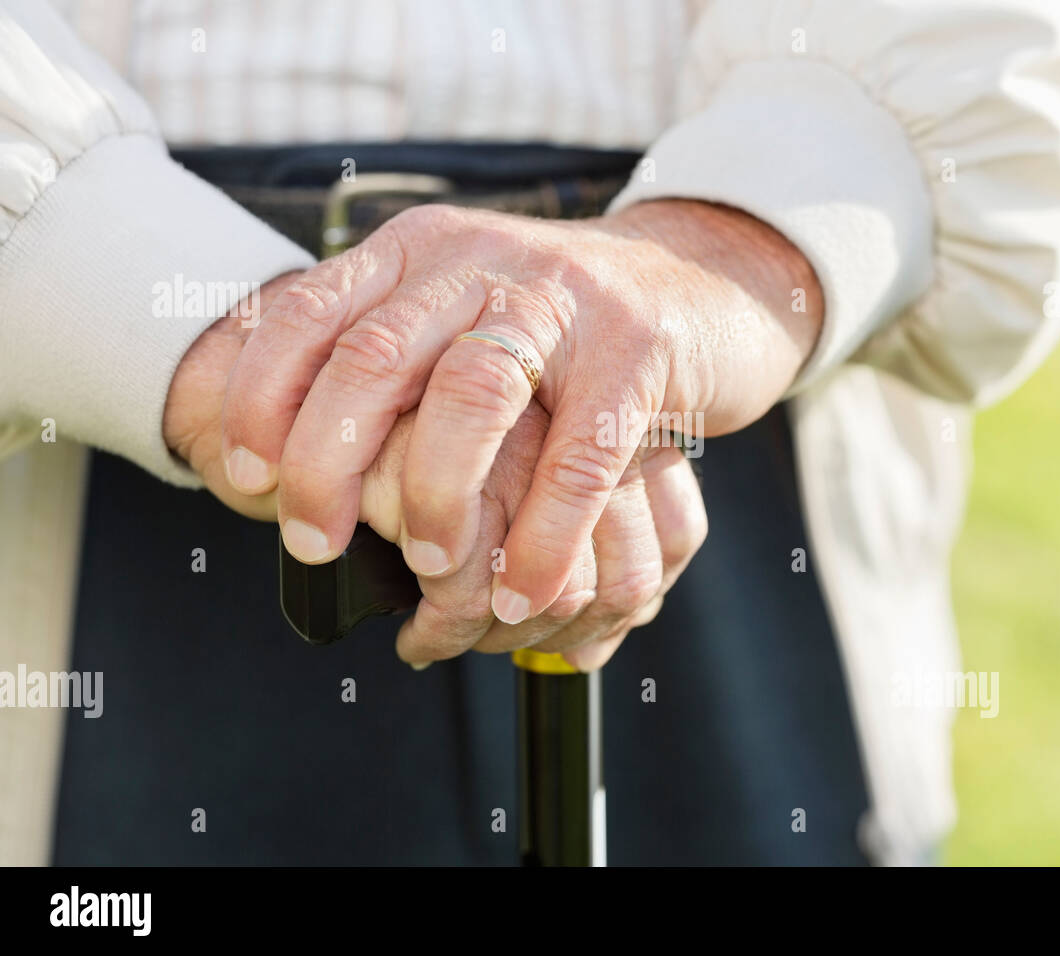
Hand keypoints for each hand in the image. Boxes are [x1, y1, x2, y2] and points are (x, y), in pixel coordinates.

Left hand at [165, 278, 706, 669]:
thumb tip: (284, 450)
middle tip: (314, 544)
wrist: (701, 278)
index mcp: (420, 252)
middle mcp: (481, 261)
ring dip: (438, 499)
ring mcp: (564, 302)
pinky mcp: (638, 351)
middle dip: (327, 466)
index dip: (259, 398)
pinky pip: (580, 455)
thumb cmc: (560, 323)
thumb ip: (388, 350)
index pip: (307, 311)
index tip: (246, 477)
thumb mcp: (461, 307)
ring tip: (434, 570)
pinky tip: (525, 591)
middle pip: (373, 357)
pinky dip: (546, 536)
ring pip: (473, 396)